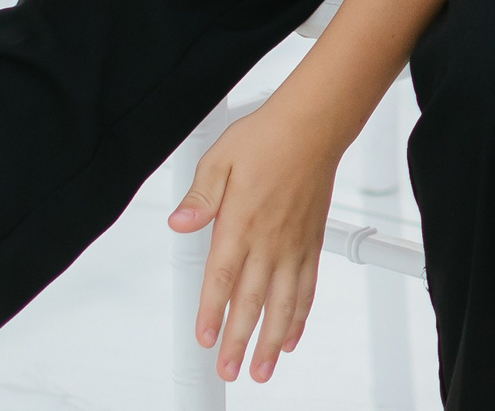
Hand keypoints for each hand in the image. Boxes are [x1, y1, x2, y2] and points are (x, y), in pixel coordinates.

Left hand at [169, 99, 346, 382]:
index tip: (206, 338)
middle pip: (253, 300)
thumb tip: (179, 222)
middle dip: (241, 340)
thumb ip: (199, 197)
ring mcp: (294, 243)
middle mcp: (270, 239)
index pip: (223, 278)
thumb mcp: (220, 160)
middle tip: (231, 370)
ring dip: (273, 338)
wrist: (315, 124)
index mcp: (242, 222)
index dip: (213, 312)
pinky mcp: (311, 240)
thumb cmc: (269, 137)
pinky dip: (301, 314)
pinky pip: (308, 285)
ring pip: (284, 301)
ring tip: (263, 367)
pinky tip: (293, 333)